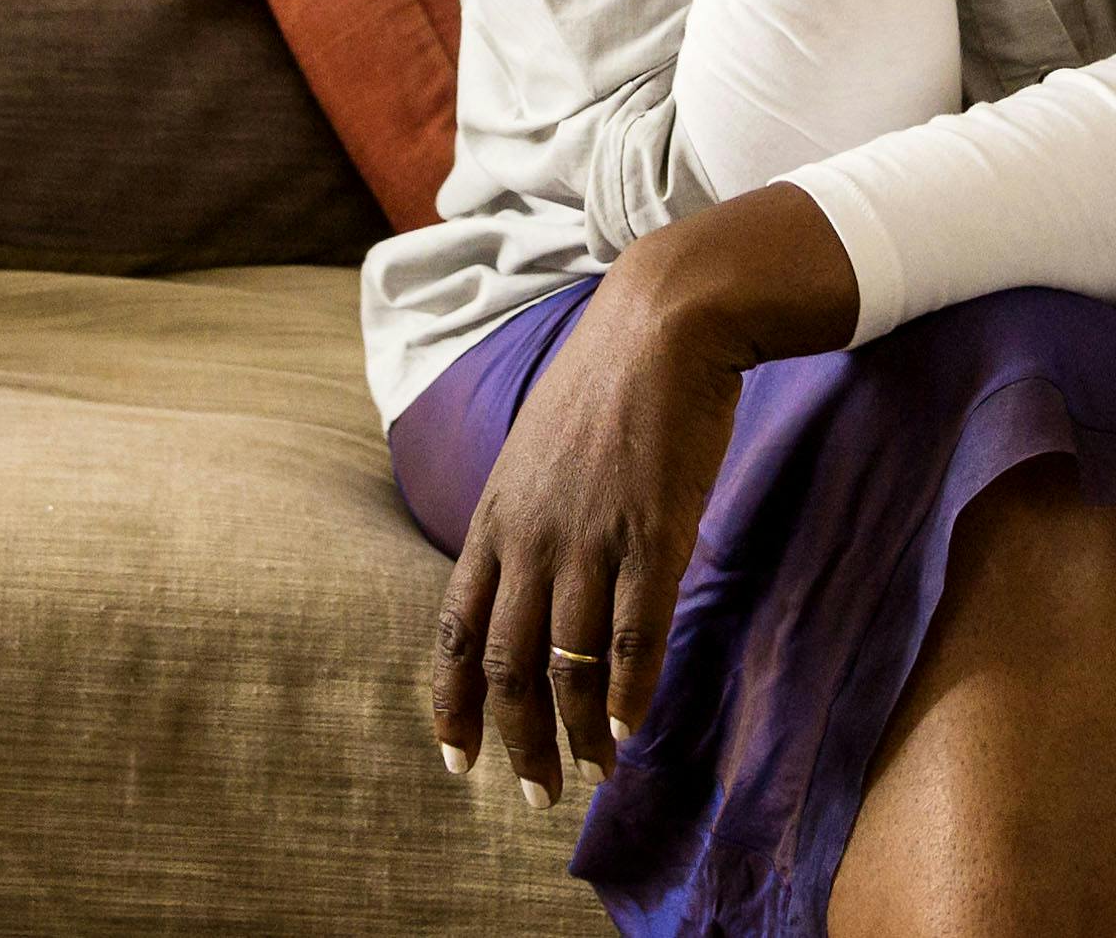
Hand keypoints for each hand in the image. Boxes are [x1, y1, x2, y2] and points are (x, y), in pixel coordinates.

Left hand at [429, 246, 751, 808]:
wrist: (664, 321)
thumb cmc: (605, 383)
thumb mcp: (535, 450)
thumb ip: (524, 517)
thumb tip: (524, 580)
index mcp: (493, 517)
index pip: (454, 631)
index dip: (452, 703)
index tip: (458, 760)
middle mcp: (529, 536)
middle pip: (505, 665)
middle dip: (515, 740)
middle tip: (535, 795)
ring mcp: (588, 538)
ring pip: (567, 665)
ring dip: (577, 732)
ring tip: (592, 773)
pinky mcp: (650, 535)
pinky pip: (632, 635)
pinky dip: (627, 694)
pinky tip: (631, 730)